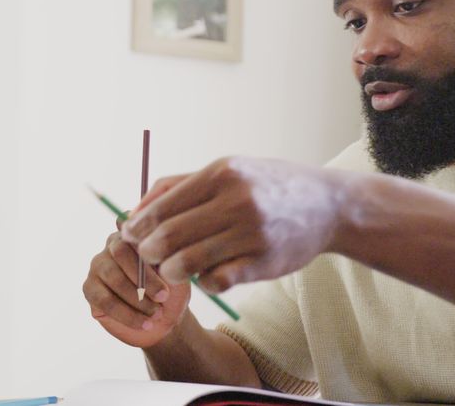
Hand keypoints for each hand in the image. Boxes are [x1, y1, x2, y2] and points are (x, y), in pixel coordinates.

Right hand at [84, 227, 191, 347]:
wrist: (165, 321)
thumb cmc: (172, 292)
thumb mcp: (175, 274)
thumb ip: (164, 254)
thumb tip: (148, 231)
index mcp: (134, 235)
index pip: (135, 237)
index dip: (150, 264)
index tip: (167, 289)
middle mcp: (112, 246)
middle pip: (120, 252)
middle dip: (143, 280)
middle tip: (163, 299)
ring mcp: (97, 267)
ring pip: (113, 278)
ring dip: (137, 300)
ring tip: (156, 314)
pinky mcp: (89, 289)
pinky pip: (104, 300)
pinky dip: (127, 315)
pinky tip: (144, 323)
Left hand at [121, 157, 348, 291]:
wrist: (327, 204)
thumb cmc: (265, 186)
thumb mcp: (226, 171)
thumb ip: (178, 186)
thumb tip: (133, 209)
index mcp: (220, 174)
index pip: (161, 207)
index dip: (137, 226)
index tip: (127, 236)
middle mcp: (236, 201)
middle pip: (168, 236)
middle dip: (148, 252)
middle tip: (147, 257)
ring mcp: (251, 233)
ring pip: (187, 263)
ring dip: (171, 271)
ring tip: (173, 269)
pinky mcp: (264, 262)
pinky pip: (216, 282)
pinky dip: (204, 283)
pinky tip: (207, 275)